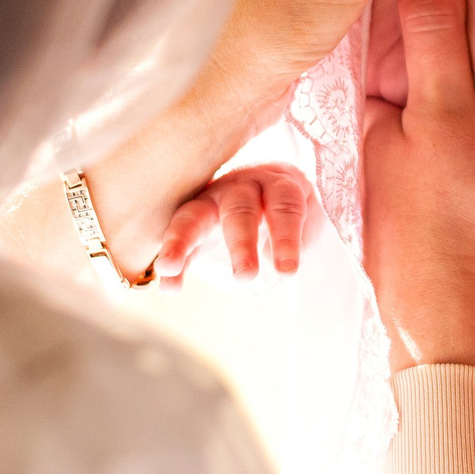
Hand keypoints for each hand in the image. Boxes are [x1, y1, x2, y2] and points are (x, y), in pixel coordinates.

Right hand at [152, 165, 308, 284]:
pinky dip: (171, 265)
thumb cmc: (289, 214)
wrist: (267, 202)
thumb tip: (271, 268)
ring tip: (168, 268)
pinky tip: (169, 287)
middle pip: (239, 209)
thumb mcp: (306, 225)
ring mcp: (210, 203)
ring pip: (193, 215)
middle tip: (245, 276)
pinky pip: (177, 243)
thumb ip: (296, 244)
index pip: (284, 206)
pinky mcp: (190, 225)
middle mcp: (242, 188)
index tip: (287, 270)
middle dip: (241, 243)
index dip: (286, 238)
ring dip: (180, 242)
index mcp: (277, 185)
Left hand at [361, 0, 474, 379]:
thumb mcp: (445, 117)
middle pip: (398, 32)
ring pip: (414, 71)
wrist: (444, 320)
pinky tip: (474, 76)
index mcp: (370, 91)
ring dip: (438, 34)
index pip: (384, 1)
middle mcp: (374, 116)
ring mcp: (394, 150)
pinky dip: (447, 79)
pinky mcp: (418, 180)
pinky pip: (429, 106)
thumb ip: (435, 41)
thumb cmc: (444, 222)